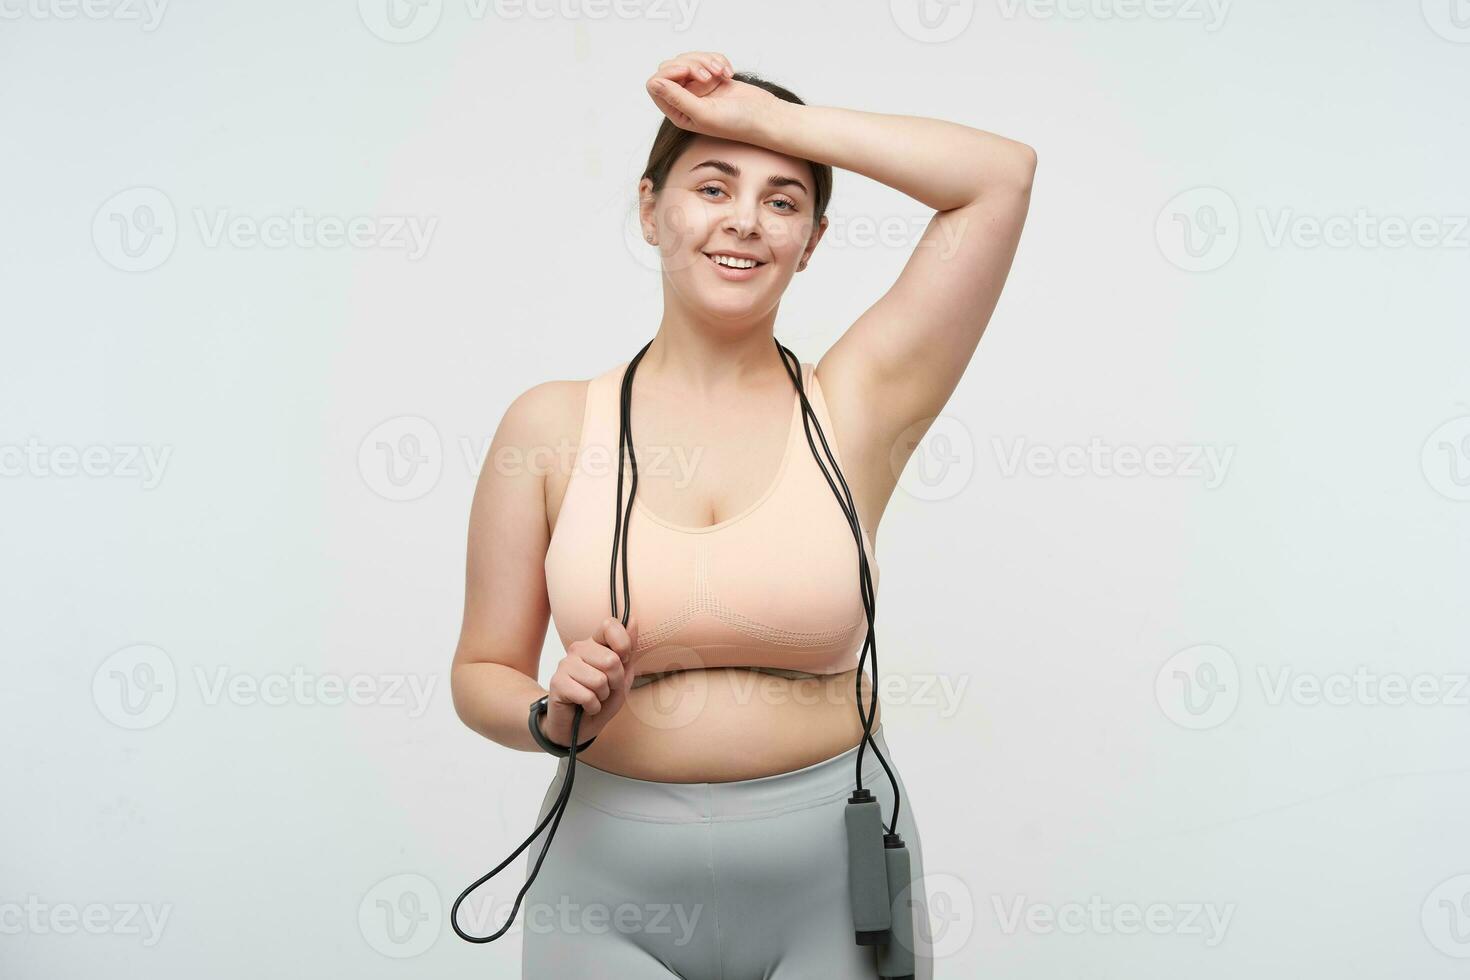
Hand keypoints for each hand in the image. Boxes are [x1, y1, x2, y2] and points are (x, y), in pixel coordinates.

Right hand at [540, 615, 639, 747]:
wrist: (577, 726)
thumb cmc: (600, 699)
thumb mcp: (622, 675)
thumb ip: (629, 649)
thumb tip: (633, 620)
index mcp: (595, 643)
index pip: (610, 625)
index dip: (623, 645)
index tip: (622, 661)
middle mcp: (578, 649)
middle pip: (611, 660)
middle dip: (615, 682)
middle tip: (606, 689)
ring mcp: (565, 664)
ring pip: (599, 680)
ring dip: (602, 696)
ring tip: (595, 697)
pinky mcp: (557, 683)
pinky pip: (587, 696)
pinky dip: (593, 707)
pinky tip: (585, 706)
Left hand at [645, 51, 774, 141]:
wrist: (764, 116)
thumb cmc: (737, 123)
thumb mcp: (703, 113)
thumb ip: (677, 98)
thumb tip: (654, 83)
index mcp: (677, 112)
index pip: (656, 85)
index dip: (668, 73)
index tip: (687, 72)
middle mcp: (684, 99)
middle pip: (671, 68)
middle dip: (691, 65)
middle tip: (710, 75)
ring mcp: (698, 87)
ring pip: (688, 59)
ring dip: (706, 61)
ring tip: (722, 74)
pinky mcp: (712, 77)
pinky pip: (706, 58)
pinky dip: (717, 60)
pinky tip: (728, 74)